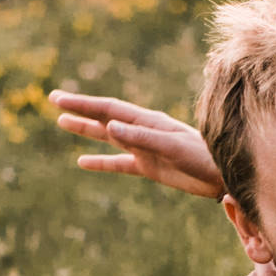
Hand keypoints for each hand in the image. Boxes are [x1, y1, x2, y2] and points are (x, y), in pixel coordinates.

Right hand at [50, 91, 223, 198]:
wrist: (222, 175)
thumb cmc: (202, 157)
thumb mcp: (171, 147)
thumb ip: (140, 138)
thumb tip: (110, 127)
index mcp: (146, 121)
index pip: (108, 109)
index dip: (83, 104)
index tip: (59, 100)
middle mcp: (142, 130)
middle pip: (104, 116)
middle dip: (79, 109)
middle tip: (53, 100)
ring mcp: (143, 148)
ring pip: (107, 136)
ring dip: (86, 130)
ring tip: (62, 124)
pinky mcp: (149, 166)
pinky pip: (118, 163)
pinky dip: (100, 162)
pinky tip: (83, 162)